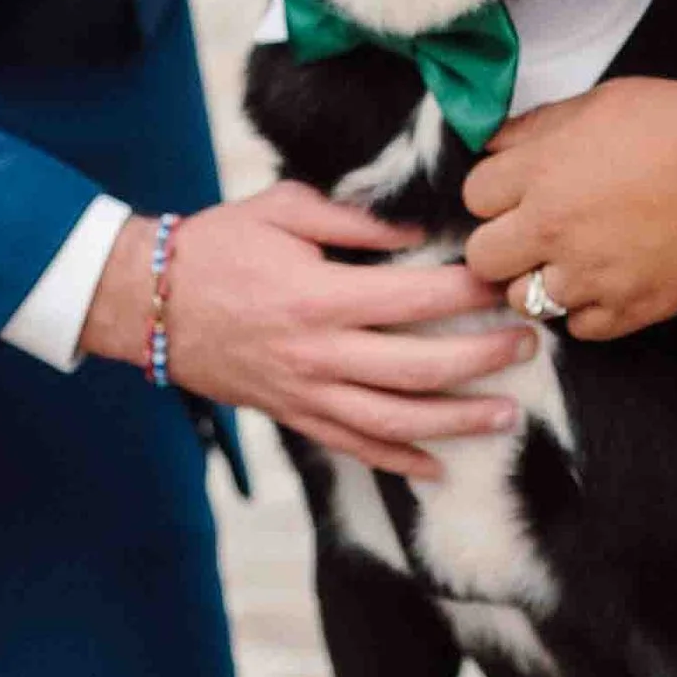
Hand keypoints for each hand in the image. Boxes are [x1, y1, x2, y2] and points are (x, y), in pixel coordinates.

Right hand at [81, 186, 534, 479]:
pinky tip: (438, 468)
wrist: (149, 302)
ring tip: (507, 415)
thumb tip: (419, 234)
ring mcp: (305, 393)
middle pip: (418, 367)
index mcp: (318, 296)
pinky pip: (353, 446)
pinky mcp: (293, 415)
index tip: (503, 280)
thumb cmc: (218, 245)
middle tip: (527, 344)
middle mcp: (318, 354)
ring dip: (456, 422)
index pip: (412, 298)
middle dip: (481, 359)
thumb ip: (355, 219)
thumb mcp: (284, 209)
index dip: (466, 291)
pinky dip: (398, 462)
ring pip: (395, 421)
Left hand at [462, 77, 676, 342]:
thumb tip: (497, 144)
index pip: (474, 196)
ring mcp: (588, 277)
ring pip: (523, 301)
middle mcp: (552, 229)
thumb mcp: (604, 101)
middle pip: (482, 257)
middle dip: (502, 244)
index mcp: (541, 172)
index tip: (518, 191)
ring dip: (540, 281)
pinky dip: (586, 310)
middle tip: (533, 234)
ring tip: (572, 261)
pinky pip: (577, 328)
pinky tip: (608, 282)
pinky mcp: (626, 311)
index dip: (495, 192)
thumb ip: (541, 125)